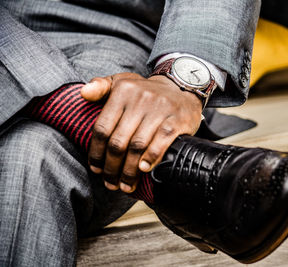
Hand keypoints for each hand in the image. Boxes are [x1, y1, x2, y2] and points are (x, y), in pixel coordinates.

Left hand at [80, 73, 202, 192]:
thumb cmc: (146, 92)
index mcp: (122, 91)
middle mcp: (140, 99)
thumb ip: (100, 87)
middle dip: (112, 167)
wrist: (181, 86)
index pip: (102, 127)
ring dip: (129, 170)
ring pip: (138, 146)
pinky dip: (151, 158)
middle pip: (119, 141)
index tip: (96, 168)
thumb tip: (83, 94)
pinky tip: (144, 169)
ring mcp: (160, 109)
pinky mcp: (177, 119)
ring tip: (125, 184)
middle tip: (110, 182)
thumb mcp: (122, 82)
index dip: (96, 152)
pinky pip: (161, 142)